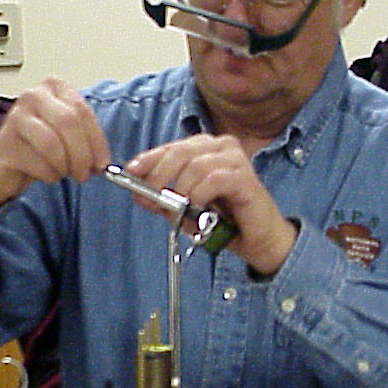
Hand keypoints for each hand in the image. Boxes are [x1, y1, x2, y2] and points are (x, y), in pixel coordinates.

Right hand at [0, 77, 110, 212]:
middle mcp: (33, 96)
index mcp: (53, 87)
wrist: (3, 164)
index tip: (103, 163)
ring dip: (64, 166)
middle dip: (82, 154)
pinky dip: (49, 175)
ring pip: (52, 144)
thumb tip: (103, 162)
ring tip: (64, 173)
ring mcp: (16, 117)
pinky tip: (47, 174)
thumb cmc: (38, 146)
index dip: (96, 140)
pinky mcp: (6, 144)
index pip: (82, 111)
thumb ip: (86, 139)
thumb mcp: (66, 134)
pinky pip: (38, 162)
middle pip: (68, 123)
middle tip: (85, 174)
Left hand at [125, 134, 296, 276]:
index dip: (148, 159)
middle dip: (159, 174)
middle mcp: (221, 146)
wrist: (257, 241)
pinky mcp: (245, 177)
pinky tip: (199, 207)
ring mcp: (235, 159)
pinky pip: (213, 179)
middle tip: (150, 195)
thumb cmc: (222, 221)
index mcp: (205, 148)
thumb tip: (138, 193)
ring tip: (183, 209)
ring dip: (182, 190)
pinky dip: (200, 194)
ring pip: (194, 165)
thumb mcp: (185, 209)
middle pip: (179, 152)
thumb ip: (163, 199)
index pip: (171, 147)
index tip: (130, 171)